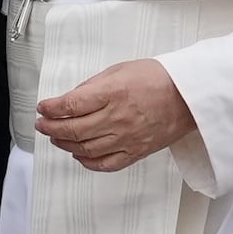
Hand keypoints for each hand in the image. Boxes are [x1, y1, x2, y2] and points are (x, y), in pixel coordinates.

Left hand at [36, 59, 195, 171]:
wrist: (190, 97)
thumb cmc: (159, 79)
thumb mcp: (121, 69)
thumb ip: (94, 84)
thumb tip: (72, 98)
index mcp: (113, 92)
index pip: (71, 104)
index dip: (51, 108)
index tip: (43, 107)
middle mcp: (117, 117)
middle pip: (73, 129)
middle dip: (51, 127)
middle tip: (42, 124)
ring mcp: (126, 138)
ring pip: (85, 148)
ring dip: (65, 144)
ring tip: (56, 137)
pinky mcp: (135, 152)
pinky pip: (105, 164)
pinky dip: (87, 162)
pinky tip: (79, 155)